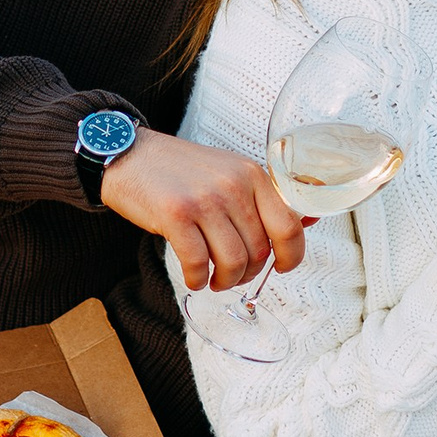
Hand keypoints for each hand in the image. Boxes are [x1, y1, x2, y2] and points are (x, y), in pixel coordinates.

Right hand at [101, 129, 306, 290]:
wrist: (130, 156)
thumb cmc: (181, 171)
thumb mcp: (229, 172)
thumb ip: (261, 199)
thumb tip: (306, 224)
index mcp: (252, 175)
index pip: (288, 225)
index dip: (291, 256)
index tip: (281, 267)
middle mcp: (233, 185)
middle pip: (259, 250)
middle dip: (248, 273)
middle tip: (233, 274)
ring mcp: (204, 199)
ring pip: (233, 261)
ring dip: (225, 280)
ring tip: (214, 279)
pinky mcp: (175, 214)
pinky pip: (197, 263)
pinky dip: (197, 279)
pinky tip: (193, 277)